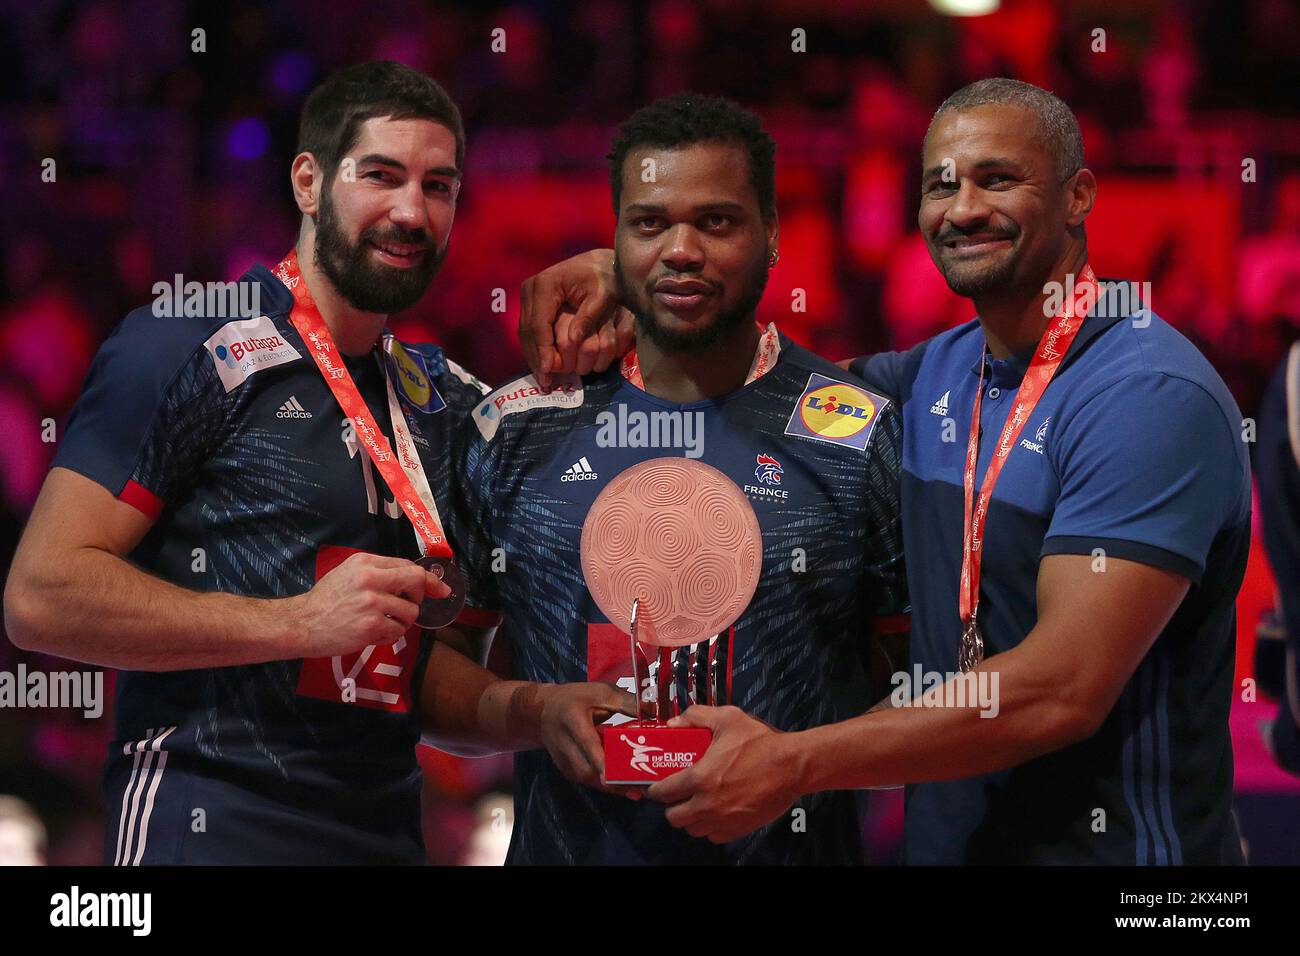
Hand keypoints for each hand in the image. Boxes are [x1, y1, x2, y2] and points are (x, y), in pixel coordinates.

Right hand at [289, 552, 450, 656]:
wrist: (302, 623)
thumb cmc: (326, 600)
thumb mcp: (349, 573)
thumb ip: (378, 572)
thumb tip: (413, 578)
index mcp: (365, 563)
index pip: (408, 566)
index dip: (427, 579)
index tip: (440, 588)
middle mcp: (370, 579)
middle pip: (417, 581)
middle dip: (421, 595)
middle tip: (411, 605)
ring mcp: (372, 603)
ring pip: (411, 611)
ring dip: (402, 621)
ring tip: (383, 623)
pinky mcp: (371, 625)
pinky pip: (398, 631)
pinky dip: (391, 635)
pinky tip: (374, 633)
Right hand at [518, 248, 634, 386]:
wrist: (599, 262)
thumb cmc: (604, 277)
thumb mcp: (603, 294)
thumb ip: (589, 316)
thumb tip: (573, 339)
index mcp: (546, 284)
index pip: (539, 323)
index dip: (543, 349)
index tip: (549, 370)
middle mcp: (532, 289)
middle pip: (528, 331)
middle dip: (536, 358)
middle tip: (545, 381)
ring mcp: (529, 296)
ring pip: (526, 332)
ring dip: (534, 356)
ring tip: (544, 378)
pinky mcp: (532, 302)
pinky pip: (530, 330)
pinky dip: (536, 348)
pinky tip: (545, 364)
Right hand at [538, 681, 639, 797]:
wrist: (543, 712)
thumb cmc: (575, 699)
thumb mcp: (600, 692)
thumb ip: (626, 702)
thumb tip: (653, 712)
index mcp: (573, 720)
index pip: (588, 744)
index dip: (602, 761)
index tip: (618, 775)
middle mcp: (565, 745)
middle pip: (588, 770)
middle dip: (614, 781)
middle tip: (641, 786)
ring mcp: (564, 761)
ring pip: (589, 780)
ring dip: (613, 787)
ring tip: (639, 790)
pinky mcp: (567, 770)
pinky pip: (588, 781)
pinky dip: (607, 785)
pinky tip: (625, 787)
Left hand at [646, 705, 802, 842]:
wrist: (793, 765)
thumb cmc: (760, 742)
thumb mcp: (728, 718)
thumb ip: (696, 716)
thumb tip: (674, 723)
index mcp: (700, 778)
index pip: (663, 793)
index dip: (655, 789)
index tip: (657, 785)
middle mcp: (708, 805)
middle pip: (674, 818)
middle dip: (671, 806)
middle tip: (678, 794)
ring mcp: (723, 820)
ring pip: (693, 829)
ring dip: (690, 818)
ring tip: (696, 803)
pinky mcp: (739, 829)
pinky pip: (713, 836)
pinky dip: (710, 827)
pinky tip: (715, 812)